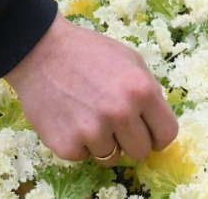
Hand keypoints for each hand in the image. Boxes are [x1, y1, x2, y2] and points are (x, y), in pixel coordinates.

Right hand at [4, 14, 177, 161]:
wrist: (41, 51)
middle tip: (113, 122)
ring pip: (111, 157)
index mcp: (141, 90)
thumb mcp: (130, 60)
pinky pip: (83, 156)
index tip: (147, 132)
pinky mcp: (67, 145)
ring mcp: (92, 131)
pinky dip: (78, 142)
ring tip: (87, 114)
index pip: (167, 134)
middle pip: (140, 152)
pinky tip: (69, 118)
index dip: (157, 134)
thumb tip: (157, 123)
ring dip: (102, 141)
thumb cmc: (88, 52)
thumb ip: (148, 91)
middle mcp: (120, 113)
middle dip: (130, 139)